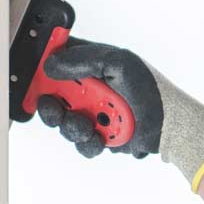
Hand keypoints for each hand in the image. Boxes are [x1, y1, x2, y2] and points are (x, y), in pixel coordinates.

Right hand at [35, 38, 164, 158]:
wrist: (168, 126)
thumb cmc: (150, 89)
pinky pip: (80, 143)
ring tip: (90, 126)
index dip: (42, 69)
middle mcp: (88, 89)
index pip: (57, 61)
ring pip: (63, 123)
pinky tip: (101, 137)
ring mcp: (91, 113)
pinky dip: (89, 142)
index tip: (35, 78)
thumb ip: (84, 60)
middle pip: (52, 97)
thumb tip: (51, 64)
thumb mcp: (119, 62)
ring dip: (74, 126)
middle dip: (52, 106)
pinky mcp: (97, 135)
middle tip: (56, 109)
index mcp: (91, 65)